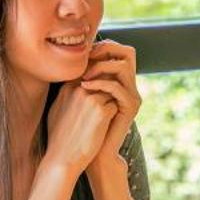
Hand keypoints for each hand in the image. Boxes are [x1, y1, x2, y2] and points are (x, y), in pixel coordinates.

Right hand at [44, 81, 115, 176]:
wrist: (62, 159)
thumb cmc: (59, 138)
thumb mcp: (56, 111)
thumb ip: (66, 95)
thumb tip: (76, 87)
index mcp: (67, 88)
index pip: (88, 76)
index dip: (95, 87)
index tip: (94, 102)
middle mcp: (78, 89)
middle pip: (102, 81)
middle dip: (105, 93)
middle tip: (102, 110)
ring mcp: (91, 99)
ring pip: (111, 93)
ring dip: (110, 104)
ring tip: (103, 120)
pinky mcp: (102, 112)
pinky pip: (116, 106)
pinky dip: (113, 116)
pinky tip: (106, 127)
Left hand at [78, 39, 140, 167]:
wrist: (93, 153)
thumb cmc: (82, 127)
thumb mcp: (79, 97)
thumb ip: (80, 78)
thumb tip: (67, 60)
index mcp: (119, 80)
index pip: (117, 51)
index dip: (99, 47)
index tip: (80, 55)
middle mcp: (129, 85)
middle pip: (128, 52)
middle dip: (106, 50)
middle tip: (87, 59)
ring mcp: (132, 95)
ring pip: (124, 66)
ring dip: (101, 66)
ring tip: (84, 77)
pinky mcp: (131, 107)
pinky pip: (118, 87)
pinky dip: (100, 83)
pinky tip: (84, 87)